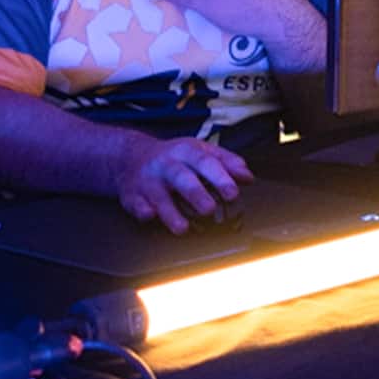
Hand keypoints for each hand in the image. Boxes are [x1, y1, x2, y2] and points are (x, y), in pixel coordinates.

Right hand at [115, 134, 251, 233]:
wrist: (131, 156)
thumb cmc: (173, 157)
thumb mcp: (200, 151)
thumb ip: (226, 162)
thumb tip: (247, 176)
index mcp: (186, 152)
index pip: (205, 162)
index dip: (220, 177)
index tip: (232, 193)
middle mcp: (166, 165)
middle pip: (181, 178)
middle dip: (195, 193)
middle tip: (209, 209)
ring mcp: (148, 180)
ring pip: (159, 196)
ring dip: (170, 212)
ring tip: (182, 227)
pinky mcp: (132, 195)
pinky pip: (137, 204)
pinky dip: (143, 211)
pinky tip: (150, 216)